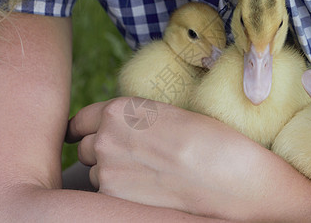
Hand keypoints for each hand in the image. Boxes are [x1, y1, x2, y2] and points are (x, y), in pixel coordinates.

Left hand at [67, 97, 310, 221]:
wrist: (229, 176)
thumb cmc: (207, 139)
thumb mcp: (165, 115)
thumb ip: (133, 119)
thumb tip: (118, 130)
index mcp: (119, 110)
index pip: (81, 119)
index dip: (88, 128)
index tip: (92, 134)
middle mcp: (105, 139)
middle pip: (85, 147)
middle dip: (100, 150)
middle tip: (131, 156)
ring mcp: (107, 171)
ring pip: (96, 172)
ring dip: (112, 172)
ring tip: (148, 174)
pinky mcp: (115, 199)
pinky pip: (107, 194)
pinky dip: (121, 192)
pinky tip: (150, 189)